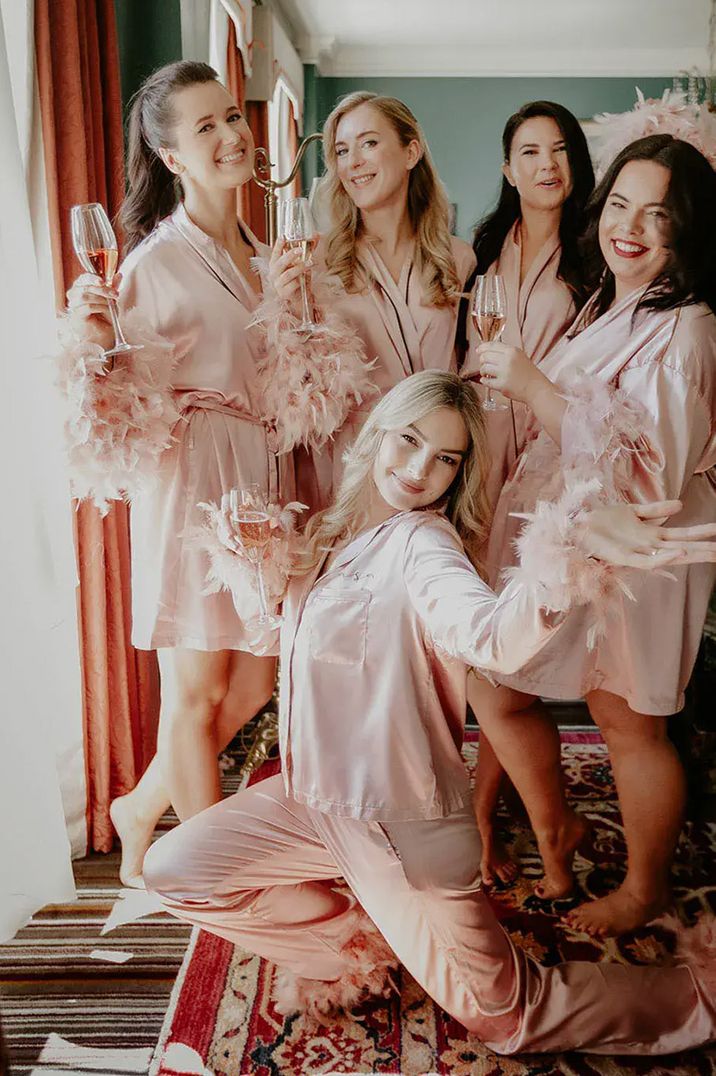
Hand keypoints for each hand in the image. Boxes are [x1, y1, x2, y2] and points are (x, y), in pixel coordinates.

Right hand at [66, 271, 119, 349]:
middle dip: (101, 289)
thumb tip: (118, 275)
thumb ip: (112, 288)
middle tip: (115, 294)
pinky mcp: (76, 317)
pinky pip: (87, 307)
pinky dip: (99, 307)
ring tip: (111, 305)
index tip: (104, 280)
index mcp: (81, 291)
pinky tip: (105, 311)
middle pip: (84, 286)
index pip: (83, 279)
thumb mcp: (111, 302)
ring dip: (101, 299)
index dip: (92, 277)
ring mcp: (74, 308)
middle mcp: (75, 298)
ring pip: (84, 296)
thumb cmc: (105, 322)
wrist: (102, 340)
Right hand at [268, 237, 314, 304]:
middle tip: (300, 250)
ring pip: (288, 274)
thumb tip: (317, 234)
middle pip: (280, 263)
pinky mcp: (284, 293)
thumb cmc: (298, 278)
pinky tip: (306, 277)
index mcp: (275, 264)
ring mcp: (278, 284)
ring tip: (310, 263)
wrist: (299, 298)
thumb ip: (308, 249)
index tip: (283, 236)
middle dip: (290, 255)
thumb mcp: (302, 263)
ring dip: (300, 267)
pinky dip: (300, 280)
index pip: (275, 253)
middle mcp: (274, 274)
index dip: (278, 245)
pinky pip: (292, 285)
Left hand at [476, 342, 541, 402]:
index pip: (492, 345)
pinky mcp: (502, 385)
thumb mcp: (519, 356)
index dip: (482, 348)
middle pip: (485, 356)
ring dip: (483, 371)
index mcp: (512, 351)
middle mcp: (508, 360)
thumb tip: (485, 351)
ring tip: (487, 374)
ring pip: (484, 368)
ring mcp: (504, 373)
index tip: (478, 351)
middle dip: (482, 361)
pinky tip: (488, 381)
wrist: (537, 388)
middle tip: (485, 365)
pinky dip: (484, 381)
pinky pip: (486, 381)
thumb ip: (505, 353)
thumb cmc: (528, 374)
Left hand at [580, 500, 715, 568]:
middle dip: (704, 549)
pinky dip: (664, 558)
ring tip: (712, 552)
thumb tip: (680, 505)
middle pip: (682, 547)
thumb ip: (656, 510)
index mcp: (651, 535)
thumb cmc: (602, 521)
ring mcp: (637, 552)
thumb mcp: (633, 511)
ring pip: (670, 556)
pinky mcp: (622, 557)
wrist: (575, 525)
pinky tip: (679, 552)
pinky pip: (647, 561)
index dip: (701, 534)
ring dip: (691, 553)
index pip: (682, 536)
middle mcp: (648, 545)